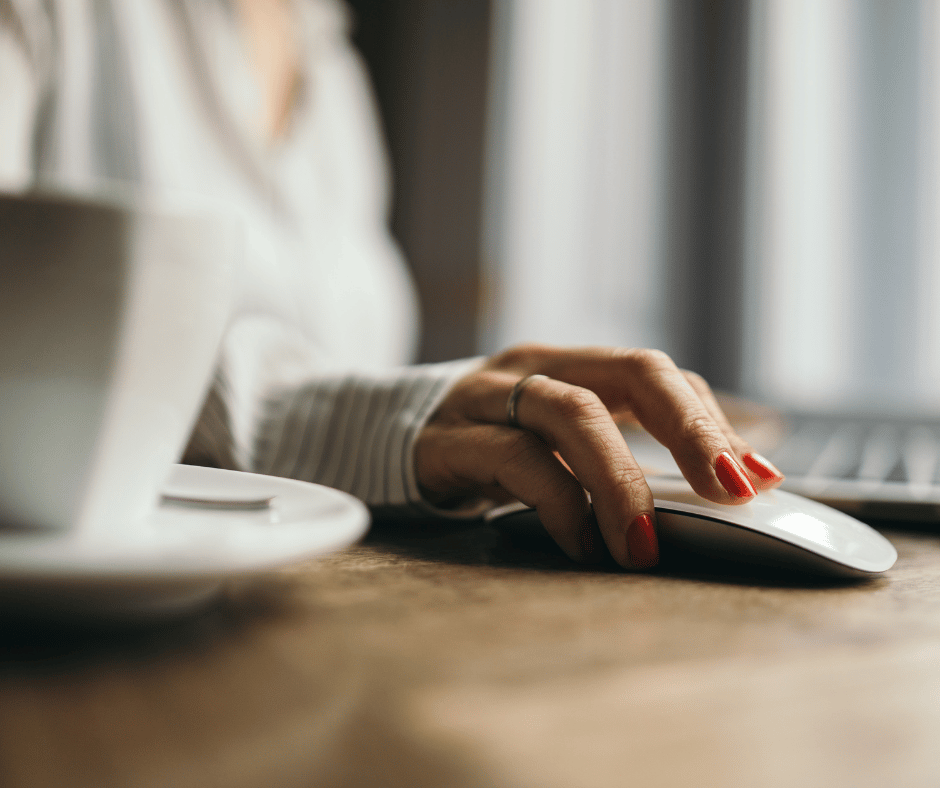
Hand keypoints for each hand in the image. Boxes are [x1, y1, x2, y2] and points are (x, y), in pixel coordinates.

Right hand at [414, 345, 784, 569]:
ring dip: (620, 480)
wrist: (383, 436)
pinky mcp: (447, 439)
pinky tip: (578, 542)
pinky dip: (558, 504)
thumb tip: (734, 481)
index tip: (757, 480)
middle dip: (690, 432)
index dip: (711, 423)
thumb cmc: (490, 445)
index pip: (658, 374)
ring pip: (572, 412)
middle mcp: (535, 367)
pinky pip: (514, 460)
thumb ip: (627, 452)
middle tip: (730, 493)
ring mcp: (489, 397)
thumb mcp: (556, 440)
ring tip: (643, 544)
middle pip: (630, 372)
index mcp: (572, 363)